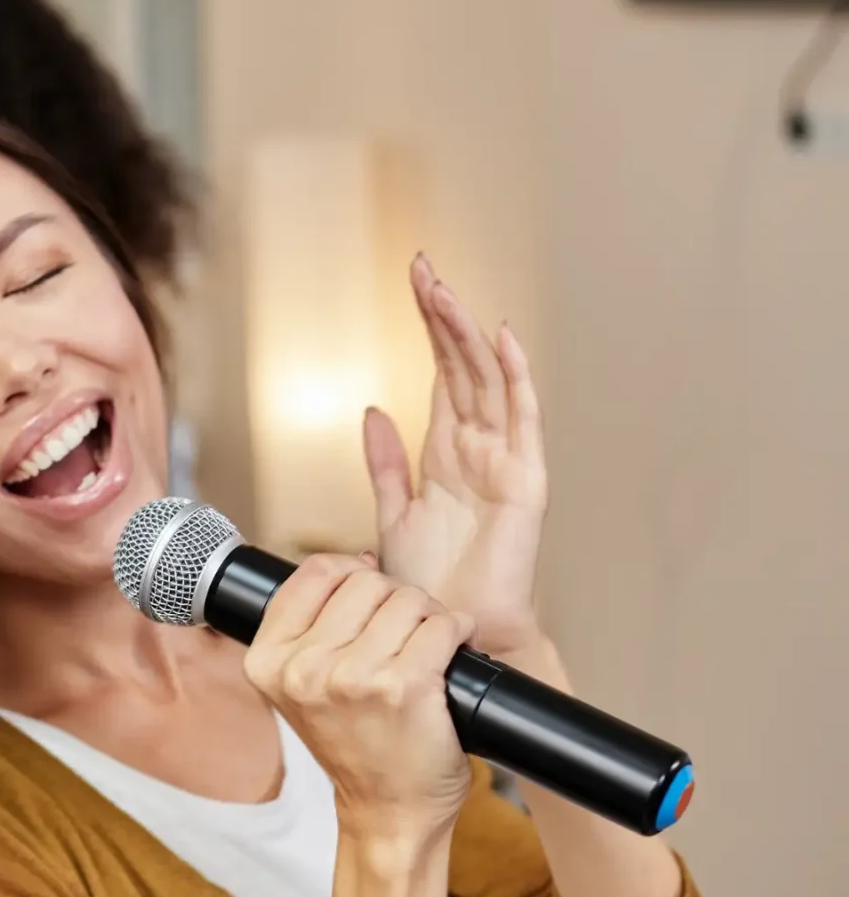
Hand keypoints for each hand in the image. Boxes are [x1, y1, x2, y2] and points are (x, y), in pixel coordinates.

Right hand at [245, 554, 473, 844]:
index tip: (367, 604)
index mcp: (268, 660)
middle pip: (366, 581)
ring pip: (408, 599)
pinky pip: (443, 625)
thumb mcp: (301, 685)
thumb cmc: (354, 746)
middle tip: (401, 636)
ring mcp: (352, 677)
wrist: (387, 812)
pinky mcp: (403, 688)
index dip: (351, 575)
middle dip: (394, 599)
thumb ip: (314, 624)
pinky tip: (451, 654)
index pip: (315, 571)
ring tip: (425, 649)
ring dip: (428, 617)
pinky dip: (457, 632)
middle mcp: (303, 668)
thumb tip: (363, 562)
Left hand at [365, 254, 547, 663]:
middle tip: (422, 268)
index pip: (440, 372)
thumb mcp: (392, 512)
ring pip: (488, 381)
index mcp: (445, 450)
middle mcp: (477, 447)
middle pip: (461, 365)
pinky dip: (515, 377)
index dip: (429, 327)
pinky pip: (522, 419)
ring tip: (444, 291)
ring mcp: (503, 459)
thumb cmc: (429, 581)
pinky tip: (503, 339)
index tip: (415, 281)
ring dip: (467, 334)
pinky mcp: (524, 481)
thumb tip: (371, 409)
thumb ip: (384, 462)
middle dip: (442, 316)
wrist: (453, 628)